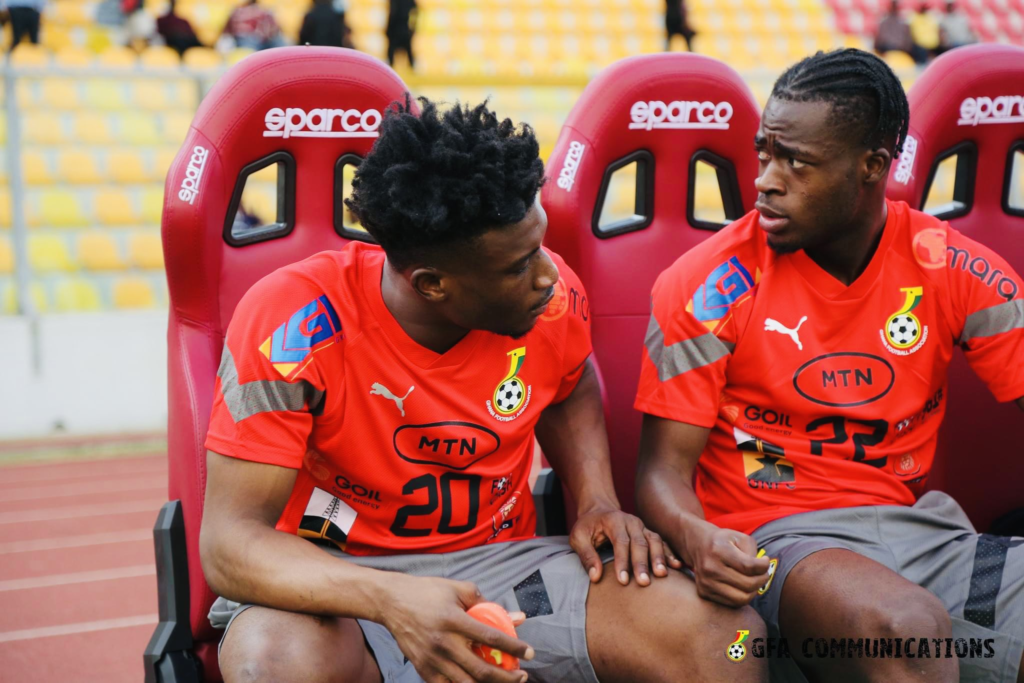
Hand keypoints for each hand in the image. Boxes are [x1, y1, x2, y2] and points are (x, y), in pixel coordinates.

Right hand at [381, 574, 533, 682]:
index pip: (491, 638)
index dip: (514, 647)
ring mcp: (432, 660)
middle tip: (522, 676)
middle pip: (482, 671)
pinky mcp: (423, 669)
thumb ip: (487, 603)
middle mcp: (444, 643)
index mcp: (454, 620)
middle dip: (507, 678)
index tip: (530, 653)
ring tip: (504, 681)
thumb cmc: (427, 592)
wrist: (391, 602)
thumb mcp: (458, 590)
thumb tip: (517, 617)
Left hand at [569, 504, 682, 586]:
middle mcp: (631, 522)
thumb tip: (595, 577)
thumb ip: (586, 555)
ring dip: (659, 558)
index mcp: (614, 521)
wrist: (599, 509)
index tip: (623, 581)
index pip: (620, 542)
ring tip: (662, 575)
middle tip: (644, 583)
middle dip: (642, 563)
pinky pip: (662, 543)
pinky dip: (669, 553)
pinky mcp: (648, 533)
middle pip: (639, 542)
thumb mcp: (578, 537)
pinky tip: (677, 566)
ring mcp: (642, 527)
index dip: (622, 561)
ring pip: (654, 541)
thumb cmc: (587, 526)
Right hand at [685, 523, 770, 606]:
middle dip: (762, 579)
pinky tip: (743, 586)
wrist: (698, 545)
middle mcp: (709, 568)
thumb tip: (761, 571)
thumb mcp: (740, 537)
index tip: (765, 561)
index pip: (749, 566)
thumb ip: (753, 552)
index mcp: (718, 550)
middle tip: (764, 574)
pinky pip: (732, 603)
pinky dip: (742, 597)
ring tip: (755, 581)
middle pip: (748, 584)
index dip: (764, 566)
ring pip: (741, 599)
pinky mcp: (704, 592)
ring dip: (754, 591)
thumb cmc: (723, 541)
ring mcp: (705, 582)